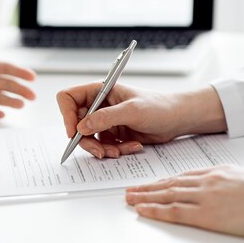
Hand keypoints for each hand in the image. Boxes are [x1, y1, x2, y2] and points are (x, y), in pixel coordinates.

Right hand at [56, 83, 226, 158]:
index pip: (69, 98)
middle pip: (76, 124)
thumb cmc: (159, 106)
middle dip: (87, 141)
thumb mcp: (132, 111)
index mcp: (100, 91)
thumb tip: (81, 126)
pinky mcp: (114, 134)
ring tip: (120, 151)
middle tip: (101, 152)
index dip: (66, 114)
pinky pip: (104, 147)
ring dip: (103, 149)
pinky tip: (132, 147)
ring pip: (89, 140)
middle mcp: (100, 105)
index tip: (74, 132)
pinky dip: (115, 151)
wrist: (177, 120)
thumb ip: (105, 118)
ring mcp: (106, 121)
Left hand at [126, 166, 243, 241]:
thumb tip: (226, 195)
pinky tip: (143, 211)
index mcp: (219, 171)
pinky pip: (173, 212)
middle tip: (130, 189)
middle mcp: (208, 181)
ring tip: (129, 199)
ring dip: (145, 197)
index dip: (164, 180)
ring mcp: (206, 197)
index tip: (152, 183)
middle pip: (170, 183)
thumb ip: (233, 186)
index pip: (184, 176)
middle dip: (147, 187)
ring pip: (166, 195)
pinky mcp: (207, 215)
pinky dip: (155, 211)